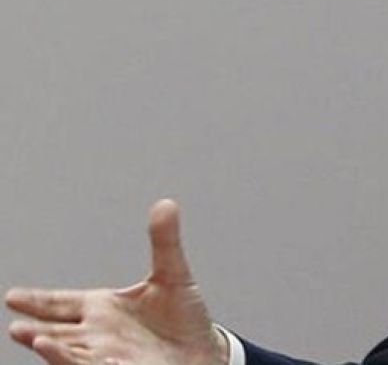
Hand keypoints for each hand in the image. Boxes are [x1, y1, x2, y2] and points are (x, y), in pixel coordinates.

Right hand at [6, 200, 227, 364]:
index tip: (14, 296)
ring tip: (40, 341)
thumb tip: (166, 204)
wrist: (203, 352)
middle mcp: (99, 334)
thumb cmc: (183, 319)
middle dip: (37, 331)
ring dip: (56, 350)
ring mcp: (108, 356)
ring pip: (74, 355)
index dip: (38, 301)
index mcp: (103, 307)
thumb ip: (164, 242)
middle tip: (18, 327)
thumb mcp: (174, 275)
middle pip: (58, 333)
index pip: (61, 303)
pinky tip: (81, 360)